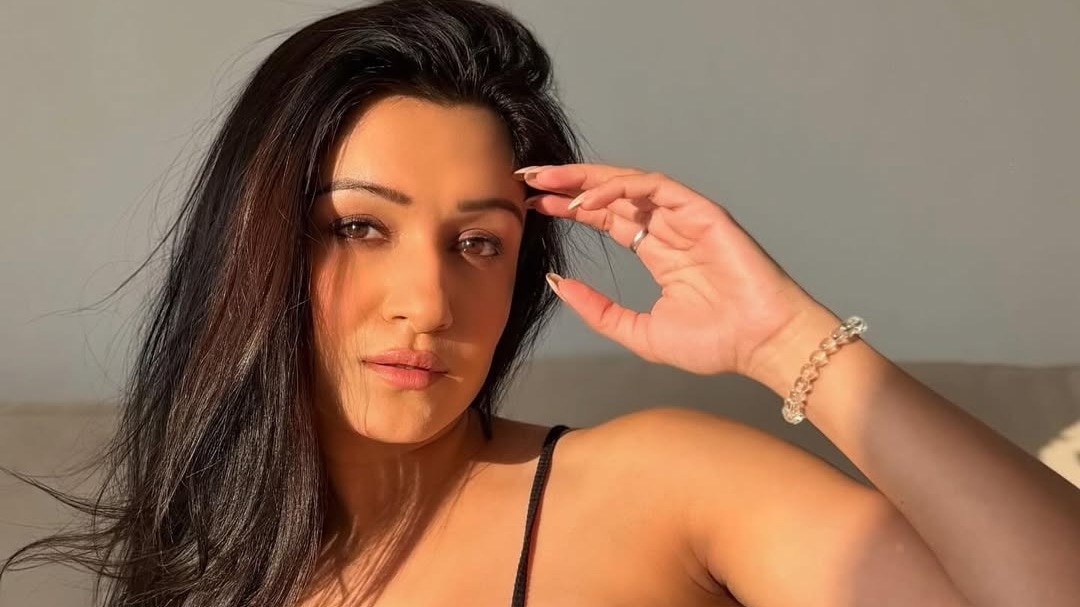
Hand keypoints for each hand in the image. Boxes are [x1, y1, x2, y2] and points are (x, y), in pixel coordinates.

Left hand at [520, 163, 823, 376]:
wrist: (760, 344)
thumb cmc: (715, 343)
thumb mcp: (637, 332)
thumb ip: (597, 309)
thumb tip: (556, 282)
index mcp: (658, 252)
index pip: (607, 218)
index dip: (570, 207)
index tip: (534, 205)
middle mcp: (669, 229)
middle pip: (611, 194)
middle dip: (568, 182)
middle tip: (528, 179)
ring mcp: (686, 217)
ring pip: (629, 183)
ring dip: (586, 179)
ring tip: (547, 182)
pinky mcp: (702, 211)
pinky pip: (655, 188)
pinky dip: (619, 188)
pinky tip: (587, 200)